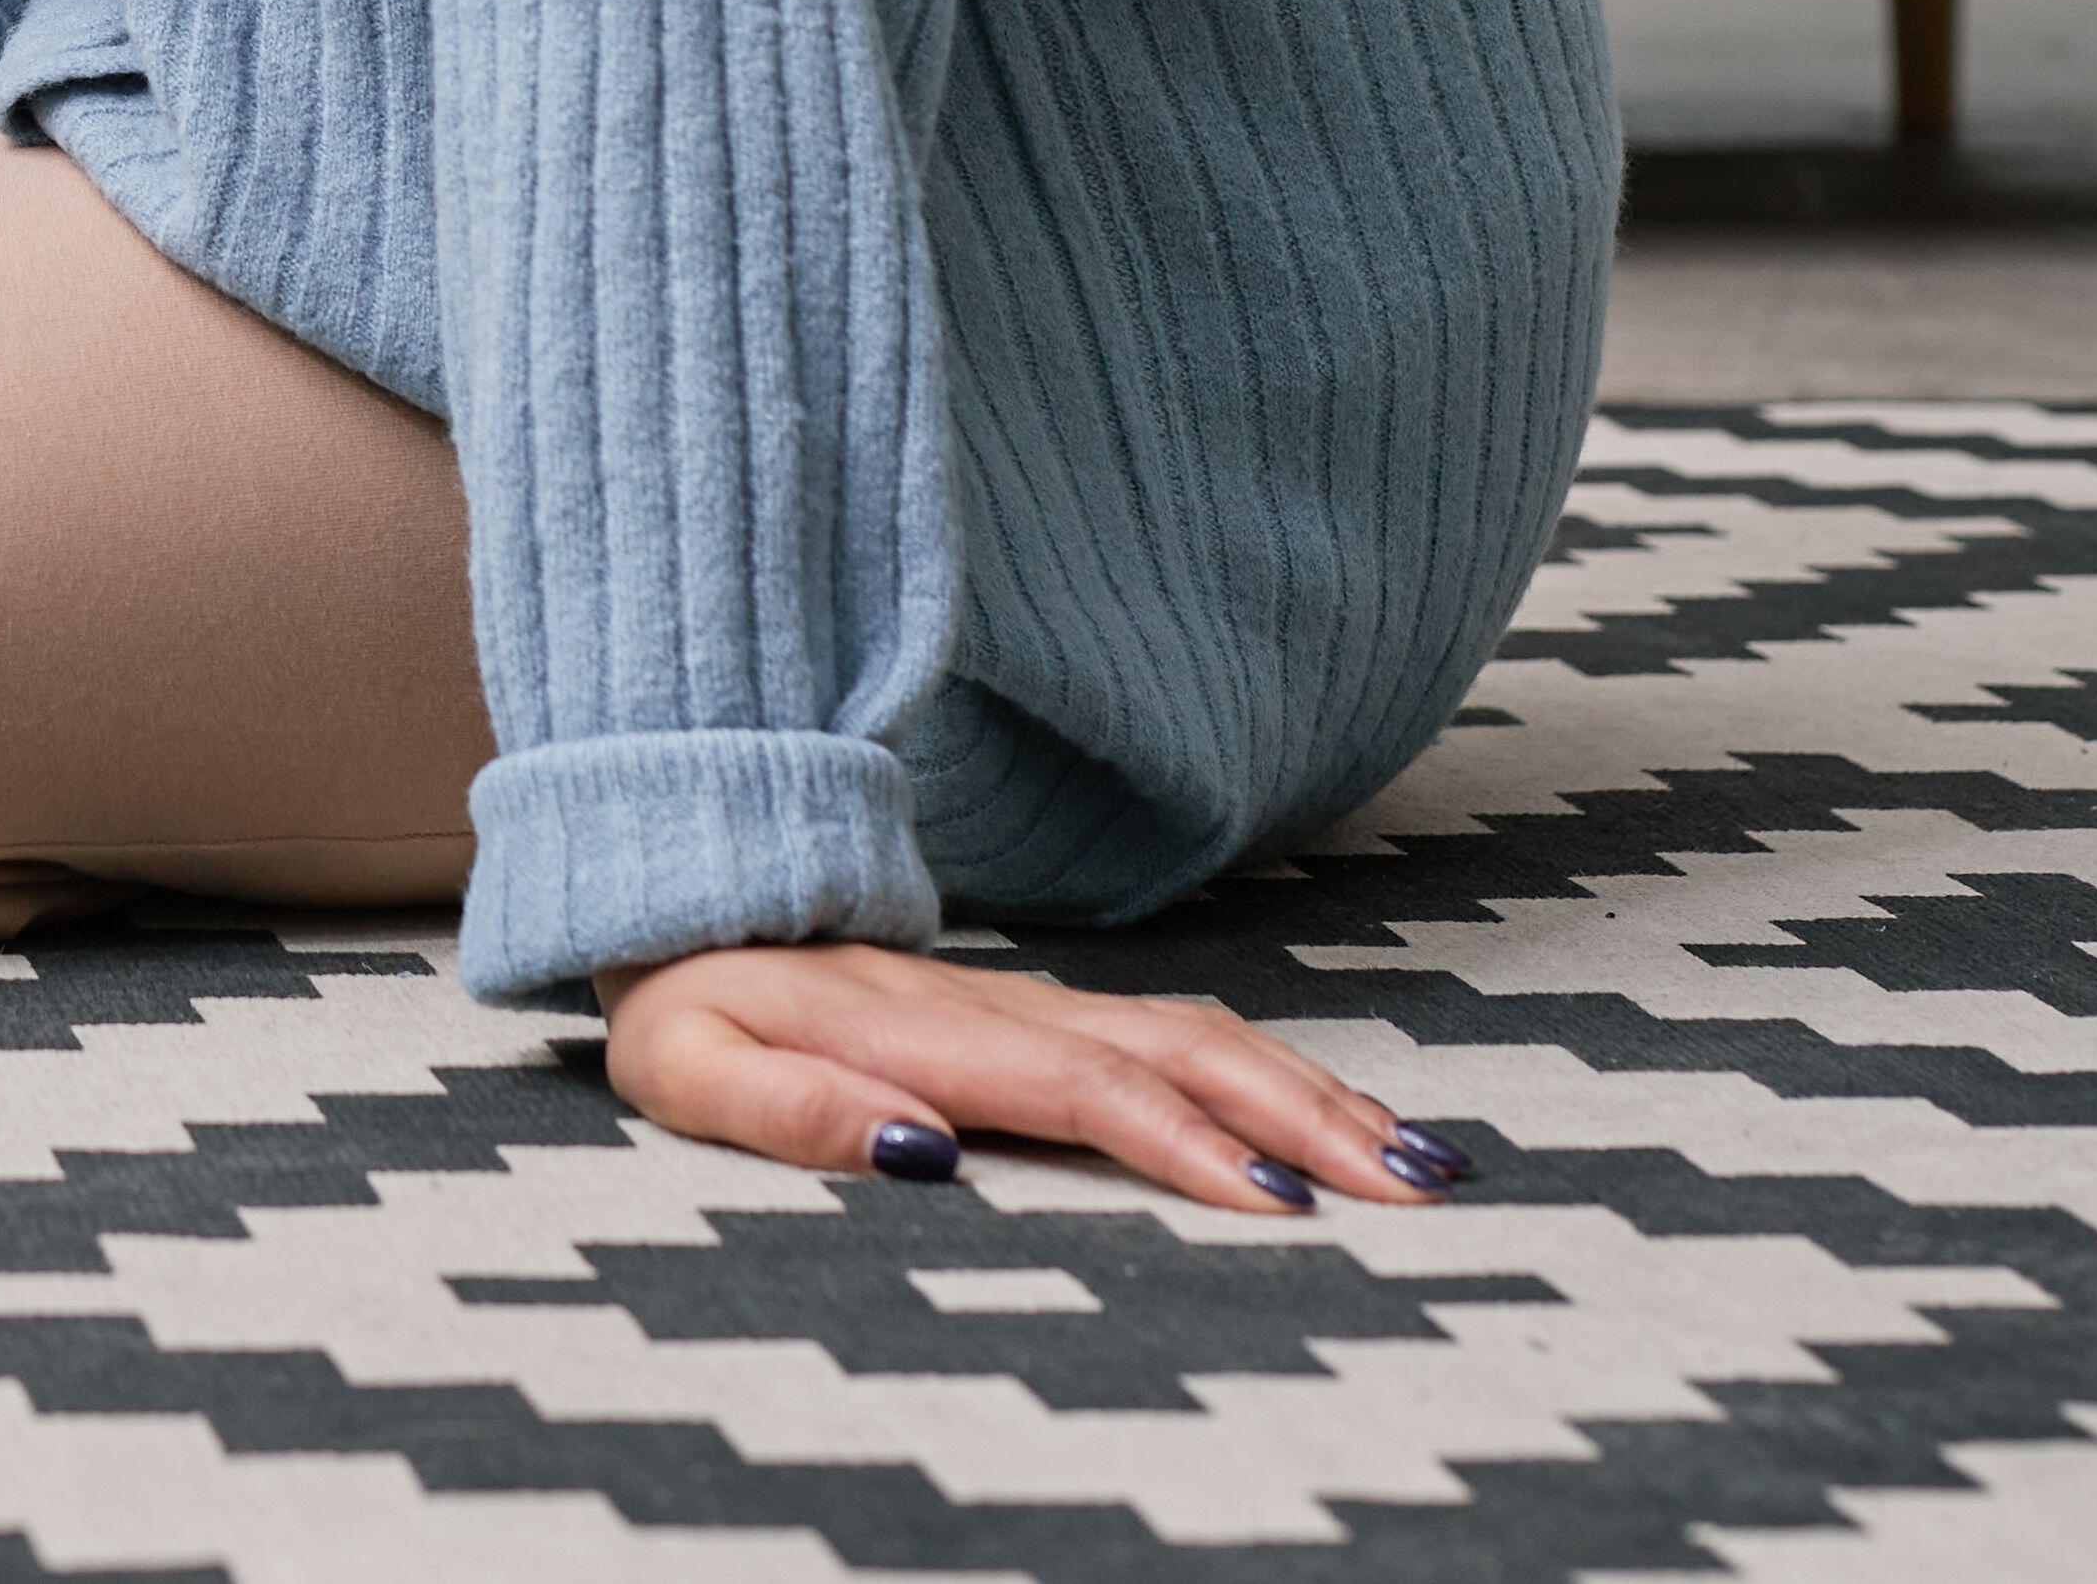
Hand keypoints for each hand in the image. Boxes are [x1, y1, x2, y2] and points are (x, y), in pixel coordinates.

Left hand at [601, 942, 1474, 1214]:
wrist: (677, 891)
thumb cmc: (682, 999)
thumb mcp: (690, 1063)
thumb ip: (789, 1108)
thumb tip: (915, 1151)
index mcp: (927, 1034)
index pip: (1086, 1090)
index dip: (1183, 1143)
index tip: (1276, 1206)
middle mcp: (1002, 1009)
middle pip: (1183, 1054)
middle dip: (1304, 1121)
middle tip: (1413, 1192)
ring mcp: (1032, 1001)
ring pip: (1202, 1036)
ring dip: (1313, 1093)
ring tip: (1419, 1160)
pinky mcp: (1042, 1011)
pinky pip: (1181, 1034)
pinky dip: (1273, 1070)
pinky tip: (1334, 1115)